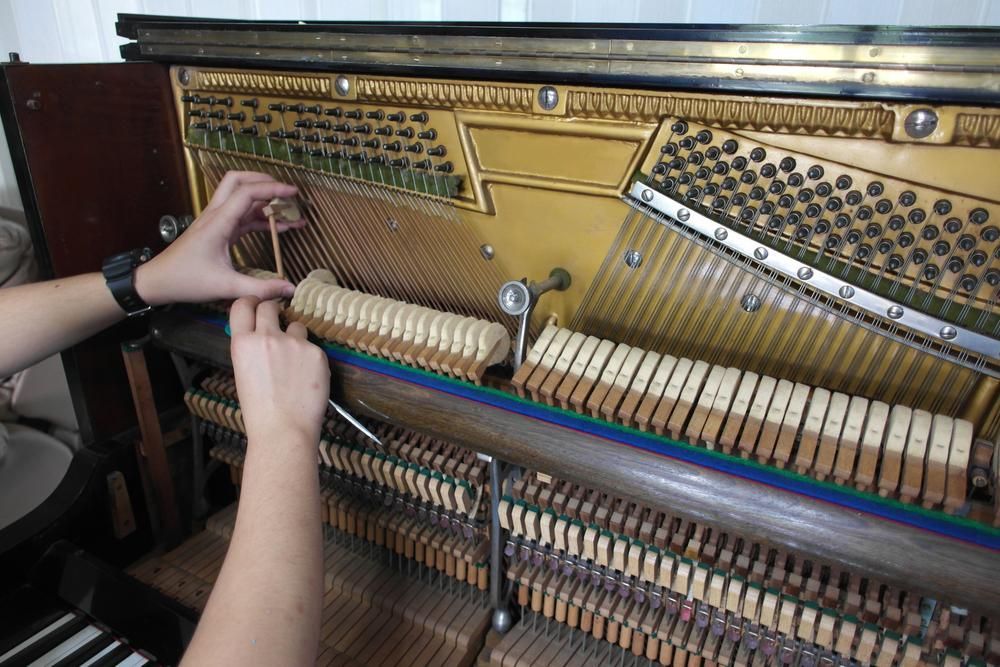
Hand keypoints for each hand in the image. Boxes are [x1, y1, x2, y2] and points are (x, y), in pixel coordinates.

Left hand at [134, 171, 305, 305]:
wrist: (157, 281)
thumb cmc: (186, 281)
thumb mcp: (225, 286)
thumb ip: (260, 288)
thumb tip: (290, 289)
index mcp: (218, 222)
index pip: (247, 192)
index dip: (272, 189)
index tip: (293, 193)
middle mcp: (216, 215)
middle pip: (238, 181)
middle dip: (265, 182)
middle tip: (288, 194)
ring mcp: (216, 221)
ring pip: (241, 198)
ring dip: (265, 201)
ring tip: (290, 212)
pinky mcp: (218, 230)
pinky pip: (242, 216)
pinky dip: (260, 218)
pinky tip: (278, 227)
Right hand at [230, 297, 329, 446]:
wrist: (284, 430)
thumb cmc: (260, 410)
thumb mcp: (243, 374)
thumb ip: (251, 350)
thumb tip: (259, 336)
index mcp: (243, 343)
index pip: (242, 305)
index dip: (250, 302)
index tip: (256, 303)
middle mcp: (267, 337)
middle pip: (270, 306)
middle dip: (273, 312)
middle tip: (277, 324)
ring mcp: (294, 343)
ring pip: (296, 326)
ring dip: (295, 337)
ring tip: (294, 364)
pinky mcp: (316, 352)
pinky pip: (313, 347)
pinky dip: (311, 359)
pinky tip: (306, 379)